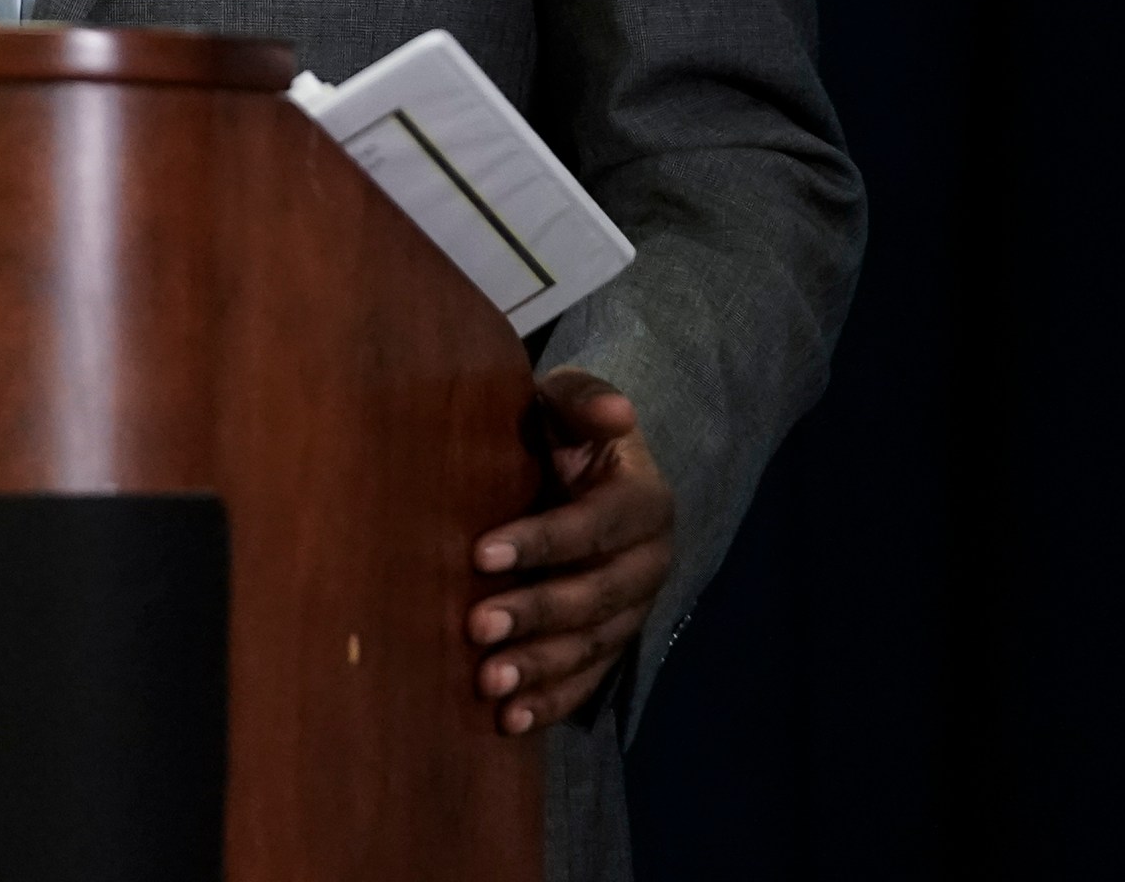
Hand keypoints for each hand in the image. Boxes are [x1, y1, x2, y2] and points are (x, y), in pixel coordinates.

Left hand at [466, 368, 676, 734]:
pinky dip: (551, 702)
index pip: (593, 525)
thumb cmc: (562, 429)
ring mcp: (633, 611)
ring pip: (591, 648)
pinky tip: (509, 722)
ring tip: (488, 686)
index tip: (481, 551)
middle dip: (535, 614)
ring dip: (540, 669)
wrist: (580, 469)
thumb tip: (618, 412)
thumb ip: (583, 402)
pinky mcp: (612, 644)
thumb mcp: (569, 402)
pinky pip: (587, 680)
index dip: (542, 540)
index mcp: (644, 502)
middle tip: (476, 627)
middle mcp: (648, 563)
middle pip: (593, 596)